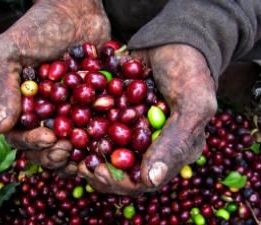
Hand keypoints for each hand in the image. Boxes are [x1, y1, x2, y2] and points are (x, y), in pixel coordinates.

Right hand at [0, 0, 109, 173]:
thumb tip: (1, 126)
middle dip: (54, 155)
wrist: (77, 10)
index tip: (49, 138)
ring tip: (84, 155)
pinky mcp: (91, 108)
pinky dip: (97, 143)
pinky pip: (94, 131)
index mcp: (19, 105)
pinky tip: (104, 145)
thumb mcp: (9, 51)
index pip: (19, 136)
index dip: (32, 143)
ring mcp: (68, 112)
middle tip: (67, 150)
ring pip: (69, 147)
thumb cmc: (39, 26)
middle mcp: (43, 113)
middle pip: (44, 148)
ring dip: (75, 157)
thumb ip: (1, 86)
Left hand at [78, 44, 216, 194]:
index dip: (119, 182)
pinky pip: (98, 127)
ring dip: (87, 154)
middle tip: (79, 164)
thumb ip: (174, 143)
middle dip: (99, 171)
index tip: (97, 171)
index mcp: (173, 151)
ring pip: (106, 153)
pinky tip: (70, 125)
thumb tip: (150, 182)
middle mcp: (151, 145)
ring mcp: (132, 129)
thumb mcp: (191, 105)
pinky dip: (83, 128)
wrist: (173, 37)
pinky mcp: (117, 113)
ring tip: (71, 148)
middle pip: (121, 172)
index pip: (145, 181)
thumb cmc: (189, 71)